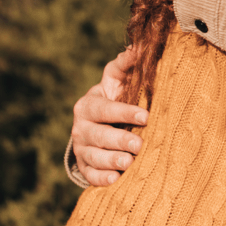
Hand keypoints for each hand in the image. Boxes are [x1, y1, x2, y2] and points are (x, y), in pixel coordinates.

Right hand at [71, 48, 147, 186]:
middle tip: (139, 145)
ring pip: (93, 157)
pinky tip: (115, 180)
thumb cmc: (115, 98)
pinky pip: (90, 176)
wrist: (100, 124)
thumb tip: (140, 46)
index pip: (104, 110)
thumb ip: (126, 64)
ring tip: (129, 163)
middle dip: (118, 140)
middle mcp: (80, 128)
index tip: (146, 117)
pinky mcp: (85, 168)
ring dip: (111, 161)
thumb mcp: (116, 80)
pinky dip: (101, 179)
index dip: (123, 113)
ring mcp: (81, 149)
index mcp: (88, 105)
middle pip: (98, 136)